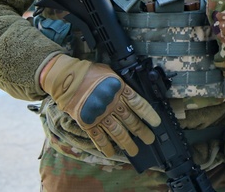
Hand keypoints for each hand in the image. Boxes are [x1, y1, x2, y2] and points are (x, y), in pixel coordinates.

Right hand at [41, 54, 160, 157]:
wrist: (67, 77)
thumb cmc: (89, 72)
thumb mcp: (110, 72)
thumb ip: (120, 83)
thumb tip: (129, 91)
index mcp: (120, 90)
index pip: (139, 104)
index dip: (149, 114)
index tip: (157, 123)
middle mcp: (112, 104)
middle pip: (131, 121)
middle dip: (142, 132)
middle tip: (150, 140)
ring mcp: (100, 115)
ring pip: (117, 132)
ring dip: (127, 143)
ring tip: (134, 151)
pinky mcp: (87, 122)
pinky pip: (98, 137)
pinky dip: (104, 146)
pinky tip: (111, 153)